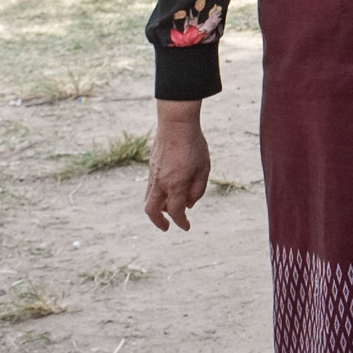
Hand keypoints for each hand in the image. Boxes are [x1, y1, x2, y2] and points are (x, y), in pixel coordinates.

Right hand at [144, 100, 208, 231]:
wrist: (175, 125)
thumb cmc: (194, 146)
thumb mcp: (204, 169)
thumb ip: (197, 189)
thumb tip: (190, 205)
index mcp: (176, 185)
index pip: (176, 212)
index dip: (181, 222)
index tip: (186, 227)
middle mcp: (160, 183)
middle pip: (151, 210)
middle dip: (158, 222)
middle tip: (167, 227)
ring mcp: (152, 175)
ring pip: (148, 199)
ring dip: (156, 209)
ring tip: (169, 210)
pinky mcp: (150, 167)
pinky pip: (150, 188)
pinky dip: (156, 196)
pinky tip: (168, 193)